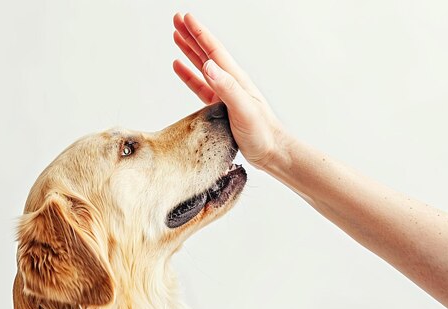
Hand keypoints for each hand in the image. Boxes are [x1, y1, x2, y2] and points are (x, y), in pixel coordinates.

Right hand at [172, 13, 284, 169]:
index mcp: (235, 80)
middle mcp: (229, 83)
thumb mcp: (244, 109)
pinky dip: (188, 75)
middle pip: (206, 53)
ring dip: (189, 51)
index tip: (185, 18)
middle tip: (176, 19)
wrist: (272, 152)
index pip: (214, 51)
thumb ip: (227, 88)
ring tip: (176, 37)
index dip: (199, 34)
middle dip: (191, 35)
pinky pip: (200, 86)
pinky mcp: (220, 107)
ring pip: (202, 66)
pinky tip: (180, 68)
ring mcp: (224, 94)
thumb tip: (208, 66)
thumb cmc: (262, 133)